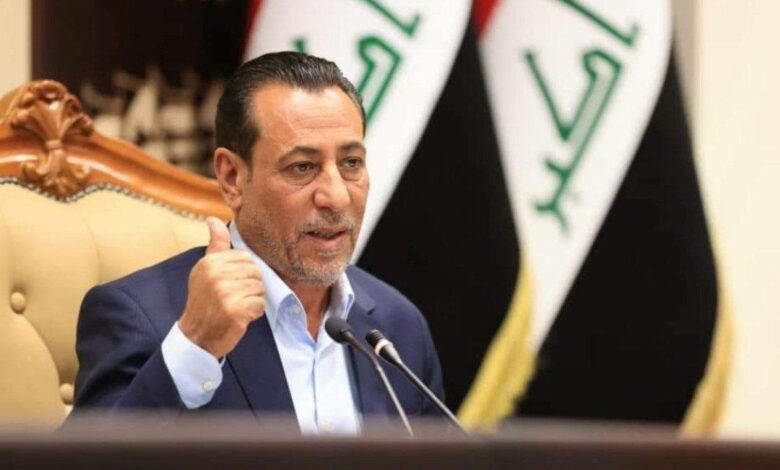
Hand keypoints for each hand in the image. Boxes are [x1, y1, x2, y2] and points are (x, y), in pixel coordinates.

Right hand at [179, 217, 264, 357]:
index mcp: (210, 263)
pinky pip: (260, 304)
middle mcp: (216, 275)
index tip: (231, 284)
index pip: (247, 258)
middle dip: (251, 287)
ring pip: (260, 288)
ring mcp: (225, 293)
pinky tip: (241, 317)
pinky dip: (254, 313)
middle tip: (235, 298)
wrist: (196, 335)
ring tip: (237, 307)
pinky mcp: (235, 310)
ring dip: (253, 300)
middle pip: (256, 273)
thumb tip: (212, 219)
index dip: (245, 273)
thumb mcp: (206, 269)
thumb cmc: (204, 301)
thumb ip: (216, 245)